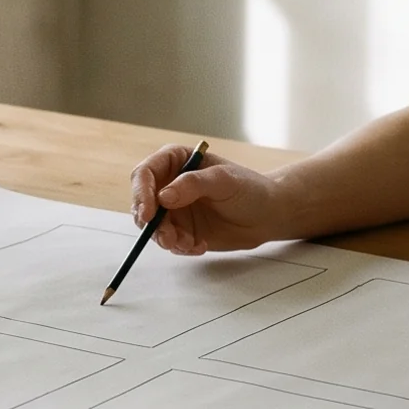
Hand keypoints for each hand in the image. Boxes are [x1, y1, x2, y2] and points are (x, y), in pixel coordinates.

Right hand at [129, 144, 285, 254]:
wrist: (267, 215)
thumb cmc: (249, 189)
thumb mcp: (225, 180)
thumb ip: (193, 184)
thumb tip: (163, 197)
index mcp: (175, 161)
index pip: (145, 174)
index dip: (141, 193)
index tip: (149, 214)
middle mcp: (169, 184)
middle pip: (142, 203)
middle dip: (152, 224)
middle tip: (169, 238)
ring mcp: (174, 209)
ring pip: (153, 227)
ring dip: (167, 239)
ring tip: (190, 243)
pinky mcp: (181, 230)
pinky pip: (169, 242)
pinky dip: (180, 248)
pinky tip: (200, 246)